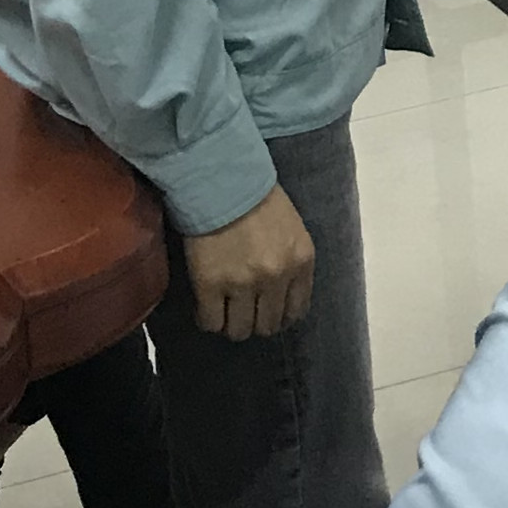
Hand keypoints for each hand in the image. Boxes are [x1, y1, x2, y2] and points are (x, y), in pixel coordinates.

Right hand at [182, 184, 315, 339]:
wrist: (221, 178)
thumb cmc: (257, 196)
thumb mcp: (292, 228)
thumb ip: (292, 260)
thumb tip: (281, 291)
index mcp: (301, 262)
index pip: (297, 310)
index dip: (281, 317)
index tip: (268, 312)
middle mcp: (277, 277)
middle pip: (269, 325)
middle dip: (256, 322)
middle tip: (243, 313)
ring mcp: (244, 284)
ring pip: (240, 330)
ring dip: (232, 325)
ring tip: (224, 313)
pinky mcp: (210, 284)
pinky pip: (211, 321)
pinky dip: (209, 321)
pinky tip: (207, 309)